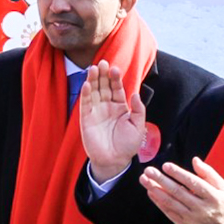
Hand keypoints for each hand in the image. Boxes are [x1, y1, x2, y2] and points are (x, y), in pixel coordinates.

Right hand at [79, 63, 150, 182]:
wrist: (115, 160)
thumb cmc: (128, 144)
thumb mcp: (139, 126)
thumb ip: (138, 110)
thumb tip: (136, 94)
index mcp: (120, 106)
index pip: (117, 88)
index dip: (115, 78)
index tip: (115, 68)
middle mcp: (107, 106)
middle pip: (104, 86)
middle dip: (103, 74)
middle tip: (102, 62)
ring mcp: (96, 111)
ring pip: (94, 91)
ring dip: (93, 80)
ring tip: (93, 68)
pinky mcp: (86, 118)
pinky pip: (85, 103)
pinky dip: (85, 93)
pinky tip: (86, 84)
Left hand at [140, 155, 223, 223]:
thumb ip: (209, 173)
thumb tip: (195, 160)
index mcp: (213, 197)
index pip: (193, 183)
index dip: (178, 174)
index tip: (166, 165)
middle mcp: (202, 208)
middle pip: (178, 192)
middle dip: (161, 180)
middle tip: (149, 170)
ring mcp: (192, 218)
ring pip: (170, 203)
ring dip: (155, 190)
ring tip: (144, 179)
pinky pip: (169, 212)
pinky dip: (159, 202)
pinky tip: (151, 192)